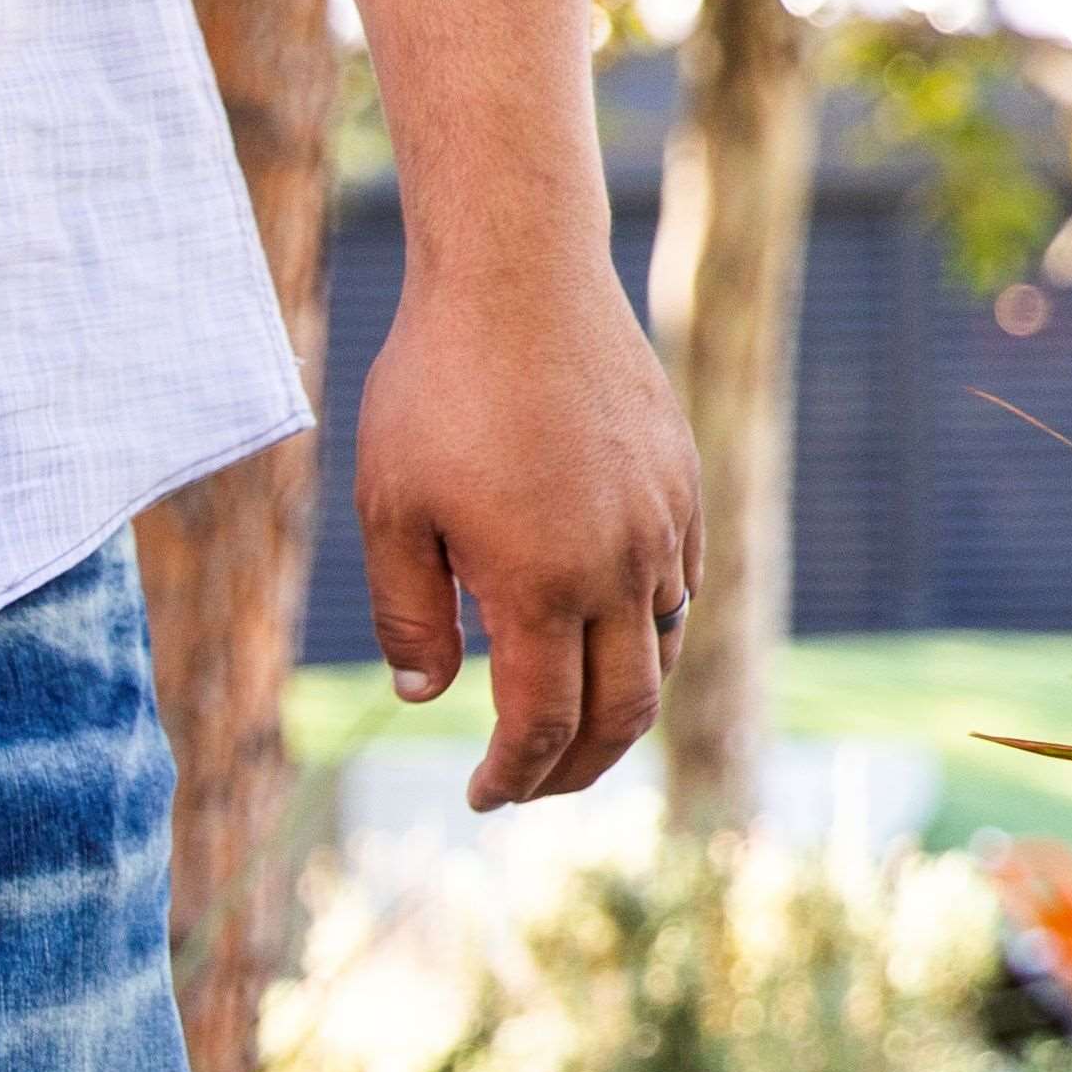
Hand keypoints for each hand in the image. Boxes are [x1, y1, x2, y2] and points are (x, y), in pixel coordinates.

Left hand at [355, 253, 696, 808]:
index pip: (543, 724)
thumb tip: (426, 696)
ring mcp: (662, 525)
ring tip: (566, 728)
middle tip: (529, 789)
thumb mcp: (389, 509)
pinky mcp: (681, 484)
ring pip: (659, 654)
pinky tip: (600, 639)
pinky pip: (679, 589)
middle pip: (622, 714)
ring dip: (617, 708)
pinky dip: (645, 638)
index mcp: (541, 585)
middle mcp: (618, 567)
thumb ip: (408, 614)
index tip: (484, 797)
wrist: (519, 274)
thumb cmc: (436, 390)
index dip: (515, 775)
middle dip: (575, 770)